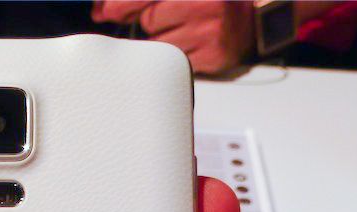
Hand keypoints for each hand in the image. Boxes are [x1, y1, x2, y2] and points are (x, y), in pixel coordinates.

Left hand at [93, 1, 256, 73]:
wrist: (254, 21)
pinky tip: (193, 44)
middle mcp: (203, 4)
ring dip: (164, 40)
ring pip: (160, 43)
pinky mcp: (212, 56)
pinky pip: (176, 62)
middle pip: (149, 20)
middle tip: (169, 19)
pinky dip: (177, 56)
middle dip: (151, 21)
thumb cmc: (214, 4)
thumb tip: (105, 9)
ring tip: (185, 30)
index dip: (119, 4)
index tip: (102, 12)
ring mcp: (208, 31)